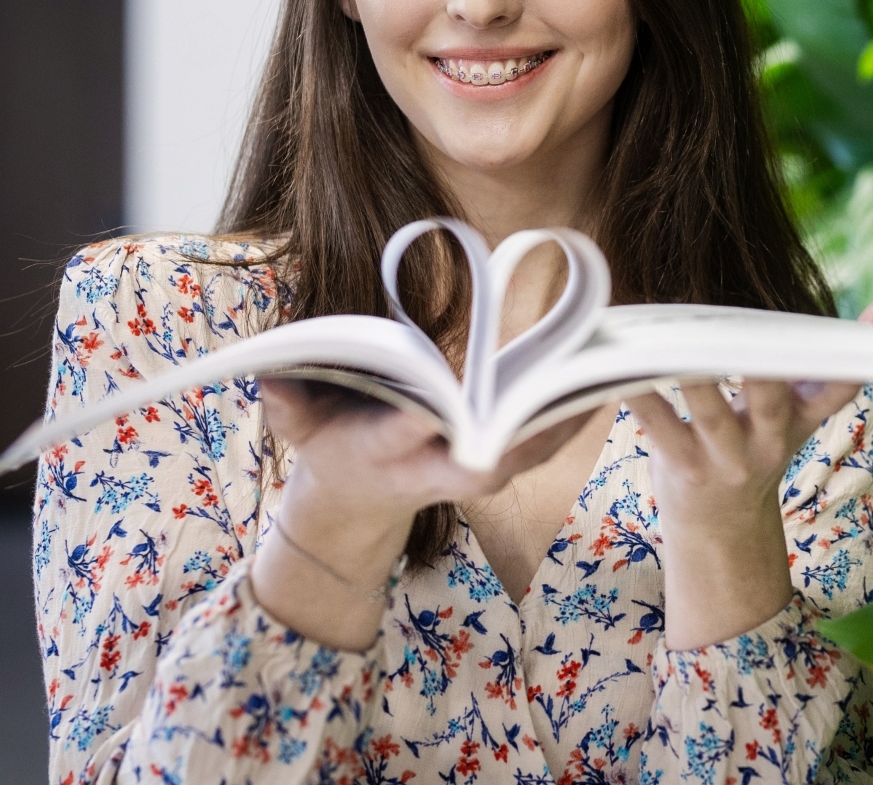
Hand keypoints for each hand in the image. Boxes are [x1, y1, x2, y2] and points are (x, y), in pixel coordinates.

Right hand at [251, 380, 587, 649]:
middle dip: (515, 434)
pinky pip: (540, 447)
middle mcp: (431, 469)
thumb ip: (288, 405)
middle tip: (550, 389)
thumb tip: (269, 377)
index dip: (418, 424)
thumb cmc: (329, 444)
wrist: (359, 496)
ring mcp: (466, 472)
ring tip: (596, 376)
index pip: (401, 439)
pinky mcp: (494, 465)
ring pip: (523, 455)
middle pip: (481, 462)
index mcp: (382, 454)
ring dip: (558, 421)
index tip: (435, 403)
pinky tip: (603, 384)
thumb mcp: (298, 426)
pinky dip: (569, 420)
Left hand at [625, 290, 872, 649]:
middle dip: (763, 360)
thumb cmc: (755, 445)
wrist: (721, 529)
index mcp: (801, 418)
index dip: (870, 344)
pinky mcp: (684, 467)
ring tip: (673, 332)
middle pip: (771, 393)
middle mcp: (770, 439)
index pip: (842, 383)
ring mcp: (726, 456)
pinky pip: (660, 427)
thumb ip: (819, 365)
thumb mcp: (798, 411)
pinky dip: (640, 397)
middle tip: (748, 322)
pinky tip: (621, 369)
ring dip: (691, 370)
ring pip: (711, 407)